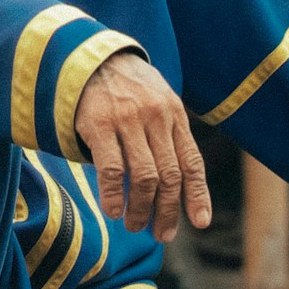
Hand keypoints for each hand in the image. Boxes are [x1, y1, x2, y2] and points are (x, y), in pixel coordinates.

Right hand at [74, 51, 211, 241]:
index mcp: (174, 113)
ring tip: (134, 225)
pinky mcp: (99, 124)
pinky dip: (114, 195)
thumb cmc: (125, 87)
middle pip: (170, 175)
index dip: (198, 195)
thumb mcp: (155, 100)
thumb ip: (166, 133)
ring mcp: (128, 120)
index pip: (192, 162)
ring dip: (141, 209)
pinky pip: (112, 169)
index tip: (199, 222)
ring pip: (145, 176)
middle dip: (168, 211)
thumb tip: (174, 183)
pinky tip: (113, 210)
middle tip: (162, 234)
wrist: (89, 54)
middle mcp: (155, 116)